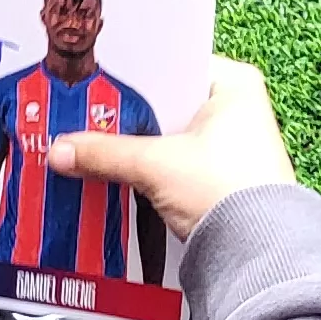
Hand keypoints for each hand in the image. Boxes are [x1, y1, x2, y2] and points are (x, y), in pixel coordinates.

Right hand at [48, 58, 295, 240]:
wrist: (258, 254)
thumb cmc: (226, 191)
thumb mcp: (156, 165)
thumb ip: (105, 153)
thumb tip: (62, 149)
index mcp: (234, 84)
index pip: (170, 65)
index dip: (130, 76)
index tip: (92, 83)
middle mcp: (238, 108)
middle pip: (166, 104)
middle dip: (127, 118)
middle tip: (80, 116)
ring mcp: (232, 144)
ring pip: (168, 137)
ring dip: (135, 148)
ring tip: (87, 145)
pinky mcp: (221, 176)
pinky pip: (175, 163)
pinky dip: (149, 170)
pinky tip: (115, 174)